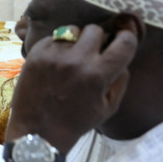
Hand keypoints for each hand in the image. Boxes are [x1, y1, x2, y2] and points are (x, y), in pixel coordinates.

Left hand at [7, 19, 140, 152]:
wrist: (38, 130)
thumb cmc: (76, 121)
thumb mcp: (108, 107)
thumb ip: (120, 79)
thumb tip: (122, 57)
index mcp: (98, 75)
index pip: (123, 43)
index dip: (127, 37)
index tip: (123, 37)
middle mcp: (76, 60)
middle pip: (95, 30)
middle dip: (98, 39)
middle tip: (93, 51)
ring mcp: (53, 55)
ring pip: (72, 30)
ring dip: (76, 40)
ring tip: (72, 55)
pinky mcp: (35, 54)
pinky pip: (52, 38)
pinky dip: (57, 46)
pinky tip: (55, 61)